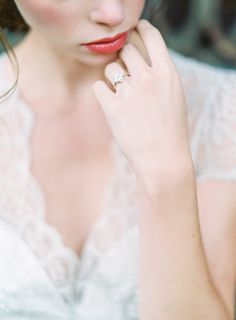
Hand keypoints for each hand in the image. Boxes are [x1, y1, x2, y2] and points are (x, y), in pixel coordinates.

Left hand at [92, 20, 191, 176]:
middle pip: (126, 48)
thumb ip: (159, 75)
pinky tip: (111, 104)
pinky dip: (102, 93)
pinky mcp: (112, 108)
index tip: (134, 32)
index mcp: (167, 73)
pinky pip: (98, 87)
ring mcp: (129, 93)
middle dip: (123, 55)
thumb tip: (140, 60)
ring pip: (110, 68)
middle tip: (126, 71)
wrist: (163, 158)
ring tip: (122, 95)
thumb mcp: (174, 96)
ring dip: (112, 77)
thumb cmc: (170, 129)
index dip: (140, 30)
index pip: (151, 36)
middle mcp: (148, 78)